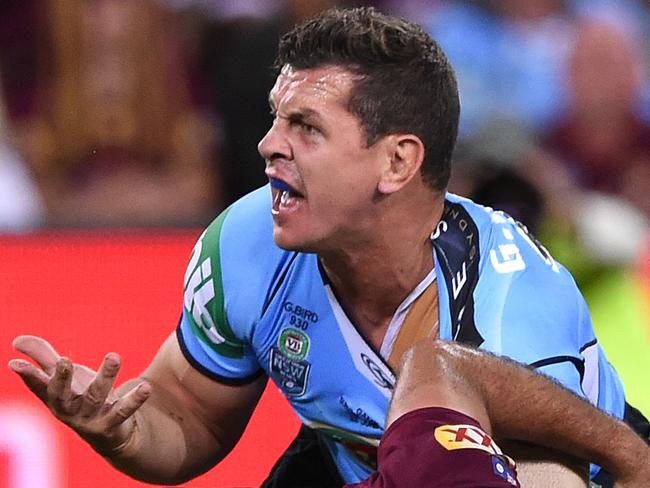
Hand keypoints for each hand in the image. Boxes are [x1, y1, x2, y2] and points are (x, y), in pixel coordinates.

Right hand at [8, 335, 150, 456]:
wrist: (109, 433)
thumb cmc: (81, 397)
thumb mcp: (64, 377)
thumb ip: (43, 357)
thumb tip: (17, 341)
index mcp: (55, 397)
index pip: (38, 386)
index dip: (27, 375)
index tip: (15, 363)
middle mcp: (69, 410)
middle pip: (62, 395)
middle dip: (61, 379)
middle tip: (64, 360)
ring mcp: (90, 419)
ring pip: (96, 396)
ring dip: (105, 376)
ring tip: (114, 356)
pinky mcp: (112, 425)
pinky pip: (124, 411)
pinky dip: (134, 400)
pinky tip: (145, 387)